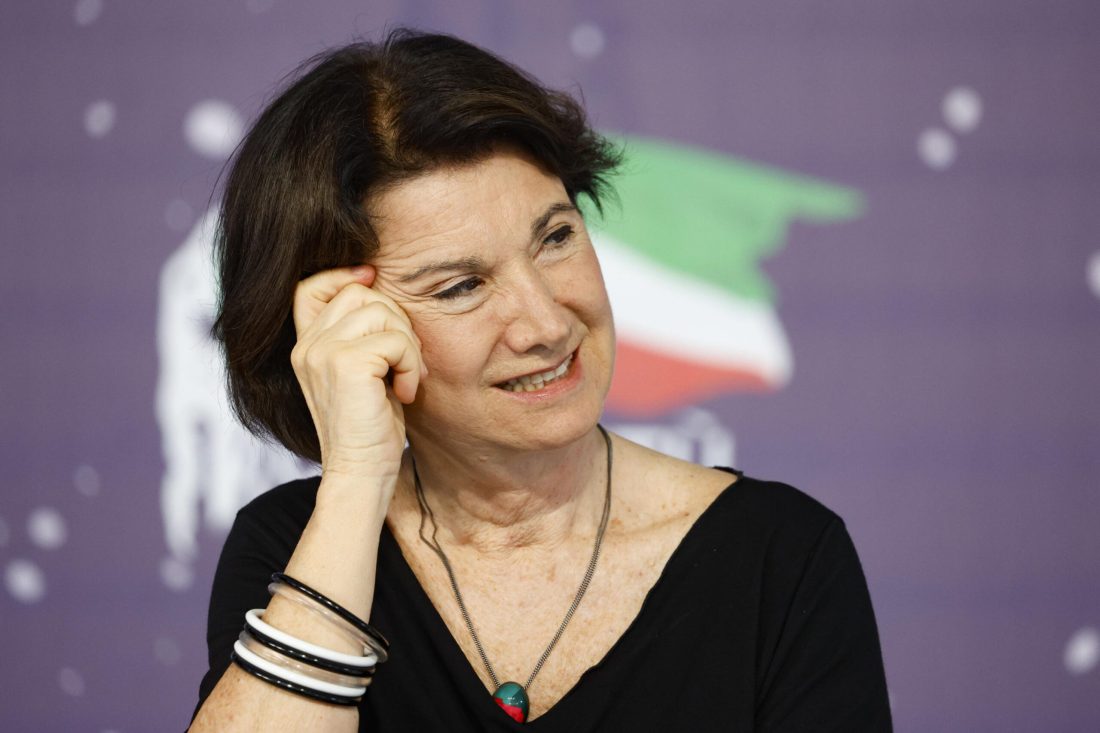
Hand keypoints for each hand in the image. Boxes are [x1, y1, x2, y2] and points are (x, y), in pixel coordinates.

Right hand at [290, 266, 425, 480]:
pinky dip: (411, 365)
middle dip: (397, 321)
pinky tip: (404, 393)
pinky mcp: (345, 365)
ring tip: (406, 378)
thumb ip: (363, 335)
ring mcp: (322, 353)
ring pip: (382, 311)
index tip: (375, 287)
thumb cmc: (371, 427)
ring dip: (408, 345)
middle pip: (360, 292)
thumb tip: (377, 285)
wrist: (362, 473)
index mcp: (307, 346)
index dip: (344, 276)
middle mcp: (307, 346)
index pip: (310, 286)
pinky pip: (396, 340)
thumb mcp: (364, 372)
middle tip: (407, 362)